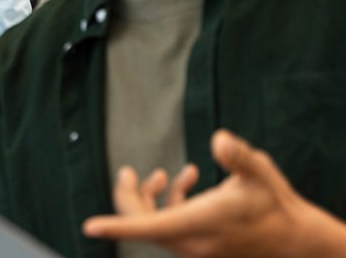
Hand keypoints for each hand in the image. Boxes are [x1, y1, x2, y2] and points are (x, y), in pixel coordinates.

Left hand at [83, 129, 345, 256]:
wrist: (294, 240)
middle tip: (127, 171)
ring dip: (149, 198)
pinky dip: (171, 202)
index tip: (90, 226)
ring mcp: (194, 246)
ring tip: (157, 175)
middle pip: (142, 222)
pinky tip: (188, 178)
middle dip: (129, 196)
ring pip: (154, 224)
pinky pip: (170, 226)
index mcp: (200, 224)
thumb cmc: (275, 204)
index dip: (117, 226)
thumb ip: (239, 157)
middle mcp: (192, 240)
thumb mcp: (261, 175)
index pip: (149, 227)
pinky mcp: (198, 244)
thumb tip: (219, 139)